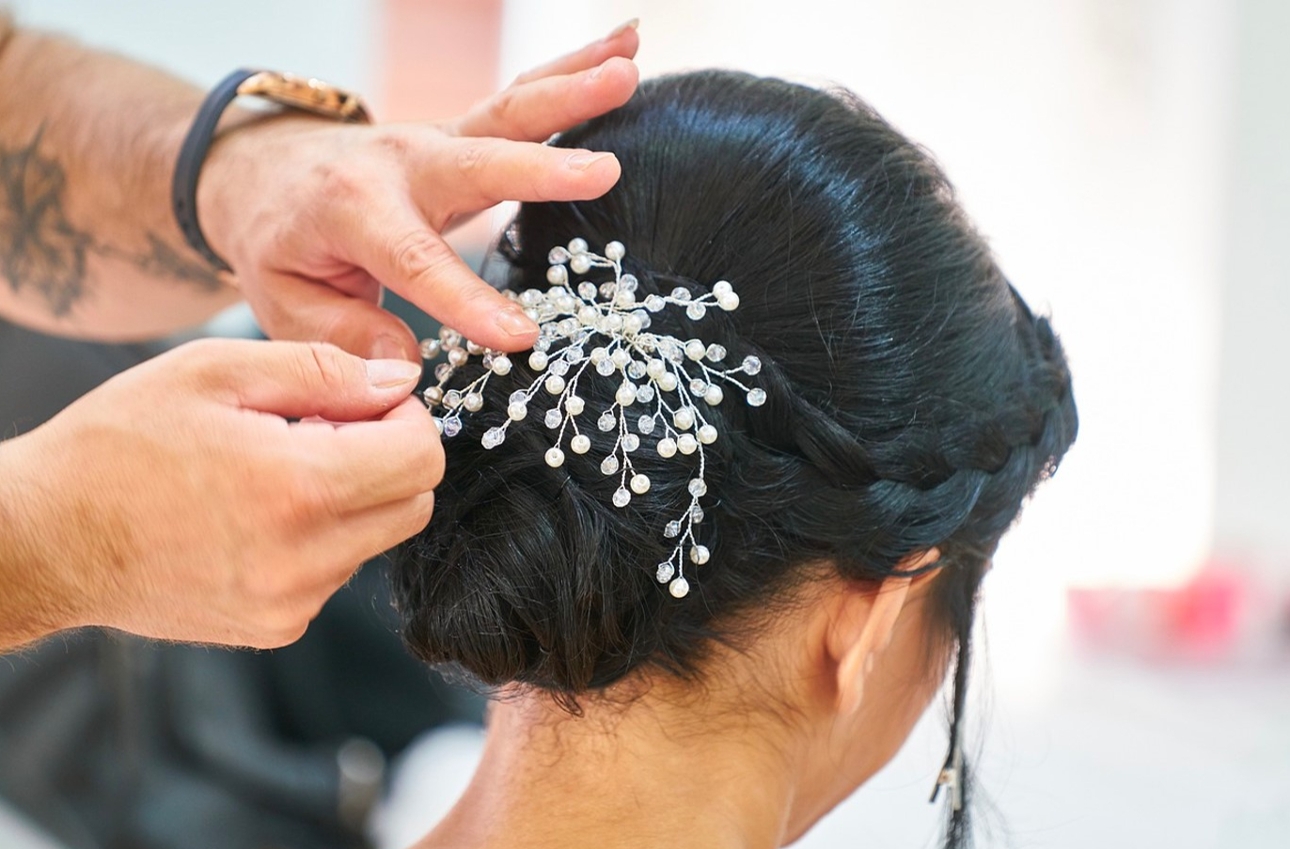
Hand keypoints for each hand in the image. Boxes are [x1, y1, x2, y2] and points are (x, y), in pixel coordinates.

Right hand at [0, 339, 440, 648]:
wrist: (43, 539)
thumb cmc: (117, 444)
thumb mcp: (215, 371)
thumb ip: (323, 371)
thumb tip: (400, 382)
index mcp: (299, 488)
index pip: (422, 457)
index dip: (408, 416)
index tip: (369, 400)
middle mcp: (306, 559)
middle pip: (414, 503)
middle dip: (390, 457)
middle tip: (323, 428)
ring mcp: (292, 603)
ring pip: (376, 538)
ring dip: (353, 497)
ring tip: (276, 469)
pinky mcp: (275, 627)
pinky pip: (335, 572)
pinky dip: (320, 537)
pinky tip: (259, 512)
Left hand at [198, 22, 640, 360]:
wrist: (262, 171)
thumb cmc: (279, 245)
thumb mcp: (284, 301)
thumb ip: (341, 335)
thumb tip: (406, 366)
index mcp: (351, 211)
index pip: (414, 260)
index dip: (465, 298)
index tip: (519, 334)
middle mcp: (401, 164)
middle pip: (478, 162)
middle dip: (541, 168)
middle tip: (604, 171)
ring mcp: (437, 140)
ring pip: (508, 111)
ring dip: (572, 88)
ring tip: (628, 69)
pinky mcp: (463, 133)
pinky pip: (522, 99)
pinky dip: (573, 70)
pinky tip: (626, 49)